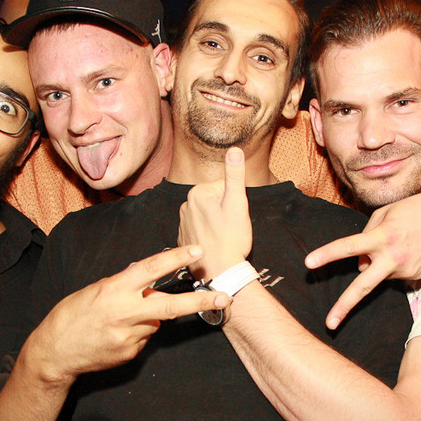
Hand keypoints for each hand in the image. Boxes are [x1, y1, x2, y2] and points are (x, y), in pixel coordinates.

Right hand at [29, 246, 230, 381]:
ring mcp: (129, 337)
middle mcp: (124, 313)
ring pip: (155, 322)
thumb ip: (124, 286)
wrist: (54, 353)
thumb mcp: (95, 291)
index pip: (150, 270)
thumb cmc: (71, 316)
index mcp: (113, 291)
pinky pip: (144, 338)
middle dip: (199, 302)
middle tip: (223, 297)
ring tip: (119, 321)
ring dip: (147, 318)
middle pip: (169, 306)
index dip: (174, 259)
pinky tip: (116, 335)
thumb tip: (148, 280)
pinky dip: (137, 333)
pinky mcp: (130, 353)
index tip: (196, 251)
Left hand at [178, 146, 251, 281]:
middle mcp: (185, 205)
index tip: (235, 217)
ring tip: (224, 237)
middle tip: (231, 228)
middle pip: (215, 201)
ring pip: (209, 216)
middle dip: (226, 212)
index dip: (235, 202)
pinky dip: (209, 236)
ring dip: (218, 224)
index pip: (224, 188)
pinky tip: (215, 245)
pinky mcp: (184, 239)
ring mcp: (183, 223)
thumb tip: (235, 149)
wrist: (220, 271)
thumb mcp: (237, 203)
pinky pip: (201, 230)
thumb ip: (235, 175)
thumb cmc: (231, 238)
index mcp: (197, 192)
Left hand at [305, 185, 420, 328]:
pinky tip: (411, 249)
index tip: (309, 263)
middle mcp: (393, 257)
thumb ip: (366, 235)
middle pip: (363, 286)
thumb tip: (360, 263)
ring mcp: (406, 270)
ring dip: (379, 264)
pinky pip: (394, 273)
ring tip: (400, 242)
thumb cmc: (416, 208)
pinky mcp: (417, 277)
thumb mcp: (386, 213)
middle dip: (344, 306)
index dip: (327, 255)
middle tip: (329, 323)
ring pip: (378, 274)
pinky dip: (395, 264)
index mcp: (383, 236)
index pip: (349, 246)